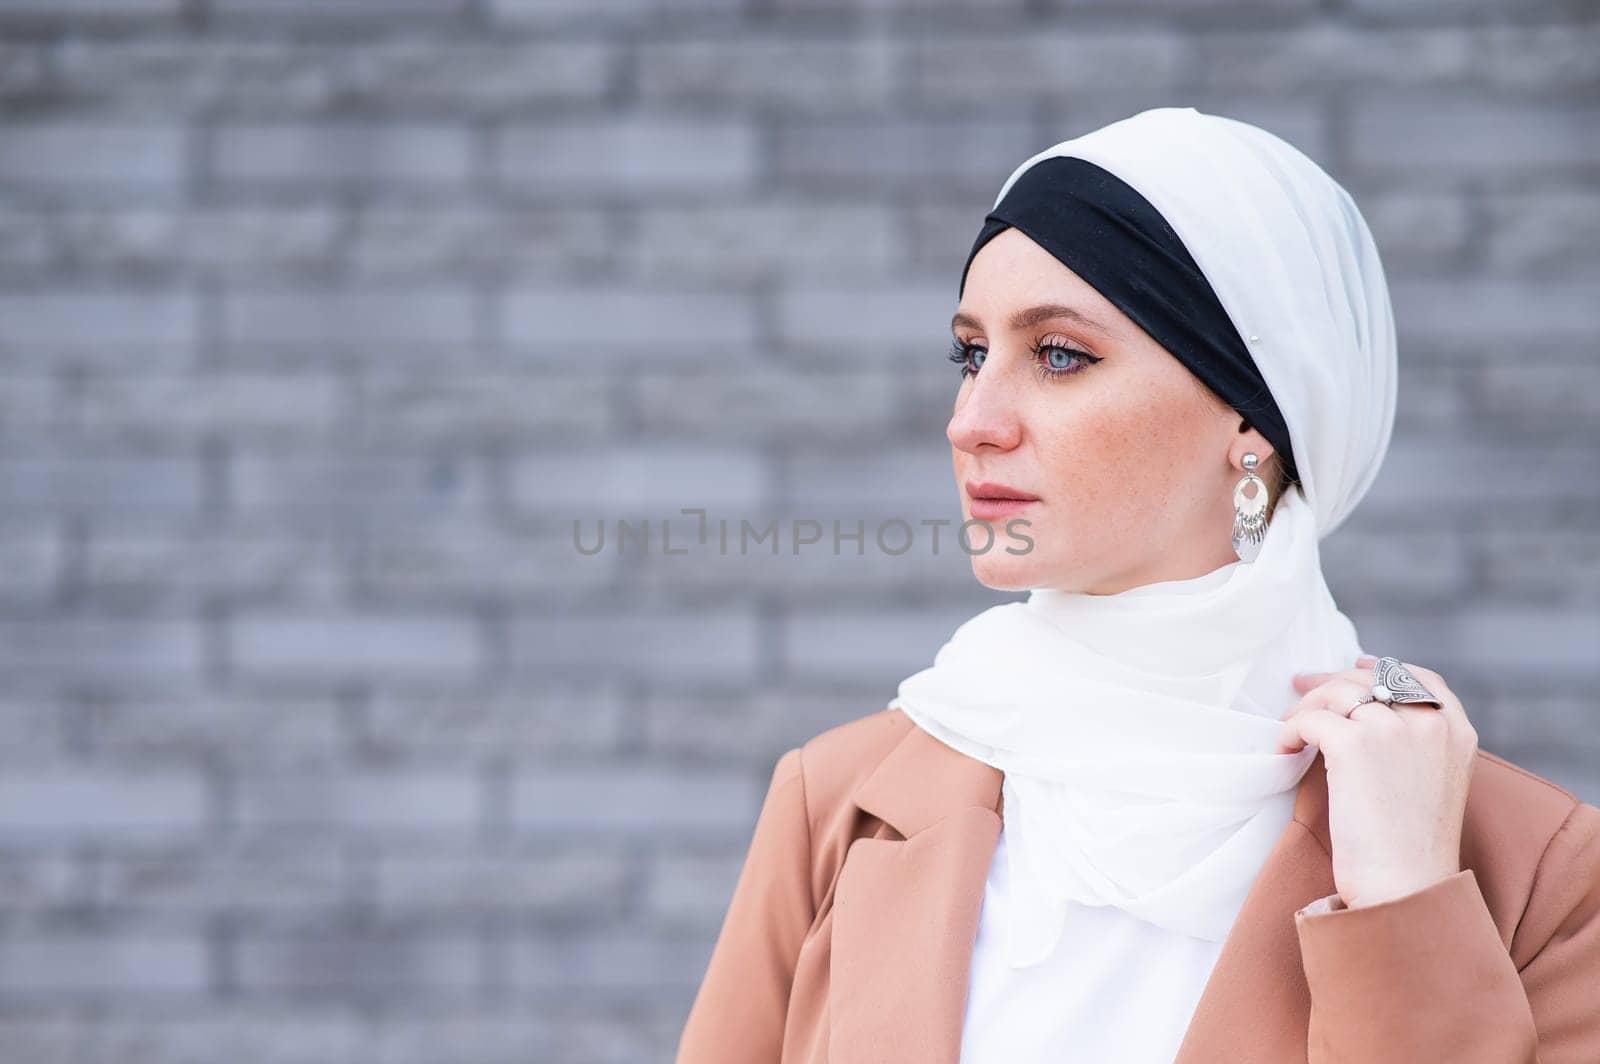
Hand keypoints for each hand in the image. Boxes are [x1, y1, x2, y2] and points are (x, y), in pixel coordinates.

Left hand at [1276, 654, 1477, 909]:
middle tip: (1300, 691)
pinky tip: (1284, 749)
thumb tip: (1367, 711)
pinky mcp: (1353, 744)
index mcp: (1456, 732)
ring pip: (1337, 693)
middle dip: (1332, 683)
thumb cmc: (1412, 848)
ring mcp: (1392, 729)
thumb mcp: (1434, 784)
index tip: (1355, 666)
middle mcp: (1429, 722)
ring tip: (1291, 731)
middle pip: (1372, 680)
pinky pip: (1310, 719)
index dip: (1384, 668)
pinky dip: (1290, 730)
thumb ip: (1416, 746)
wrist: (1406, 886)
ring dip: (1307, 707)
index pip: (1421, 678)